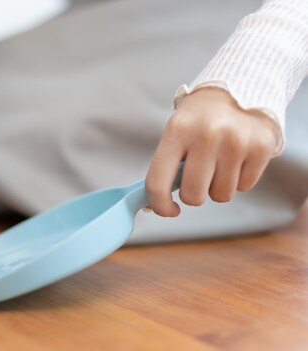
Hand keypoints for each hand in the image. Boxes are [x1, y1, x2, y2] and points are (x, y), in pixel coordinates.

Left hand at [146, 88, 278, 216]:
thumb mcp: (176, 131)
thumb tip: (154, 205)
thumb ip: (165, 165)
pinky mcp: (261, 147)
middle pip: (193, 195)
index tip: (168, 209)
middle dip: (193, 194)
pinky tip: (237, 157)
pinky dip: (239, 179)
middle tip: (197, 178)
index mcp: (177, 130)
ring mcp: (236, 141)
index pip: (158, 182)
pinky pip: (244, 186)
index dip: (160, 205)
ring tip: (219, 162)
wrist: (240, 86)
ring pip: (221, 195)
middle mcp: (207, 135)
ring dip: (218, 186)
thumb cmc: (200, 117)